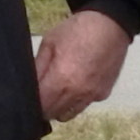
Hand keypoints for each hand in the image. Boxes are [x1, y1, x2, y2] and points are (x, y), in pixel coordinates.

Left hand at [34, 7, 131, 124]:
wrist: (111, 25)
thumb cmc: (77, 30)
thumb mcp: (49, 44)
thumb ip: (37, 69)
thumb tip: (28, 86)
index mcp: (62, 80)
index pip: (40, 107)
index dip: (32, 103)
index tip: (30, 94)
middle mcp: (78, 93)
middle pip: (53, 114)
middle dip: (44, 106)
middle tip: (42, 90)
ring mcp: (92, 96)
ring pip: (68, 114)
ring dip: (60, 106)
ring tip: (59, 88)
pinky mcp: (103, 94)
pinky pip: (83, 104)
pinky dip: (76, 100)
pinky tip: (78, 82)